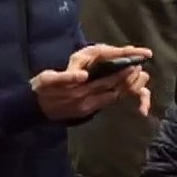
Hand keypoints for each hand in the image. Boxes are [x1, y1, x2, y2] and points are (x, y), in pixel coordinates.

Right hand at [30, 52, 151, 121]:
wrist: (33, 108)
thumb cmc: (41, 88)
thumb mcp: (47, 79)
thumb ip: (65, 77)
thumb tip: (83, 75)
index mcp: (78, 90)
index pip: (105, 80)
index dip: (121, 73)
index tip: (134, 64)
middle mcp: (85, 100)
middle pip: (112, 89)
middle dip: (128, 80)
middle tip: (142, 70)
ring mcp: (87, 107)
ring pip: (112, 97)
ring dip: (127, 89)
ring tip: (140, 80)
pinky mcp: (86, 111)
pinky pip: (106, 103)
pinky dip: (118, 97)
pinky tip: (124, 91)